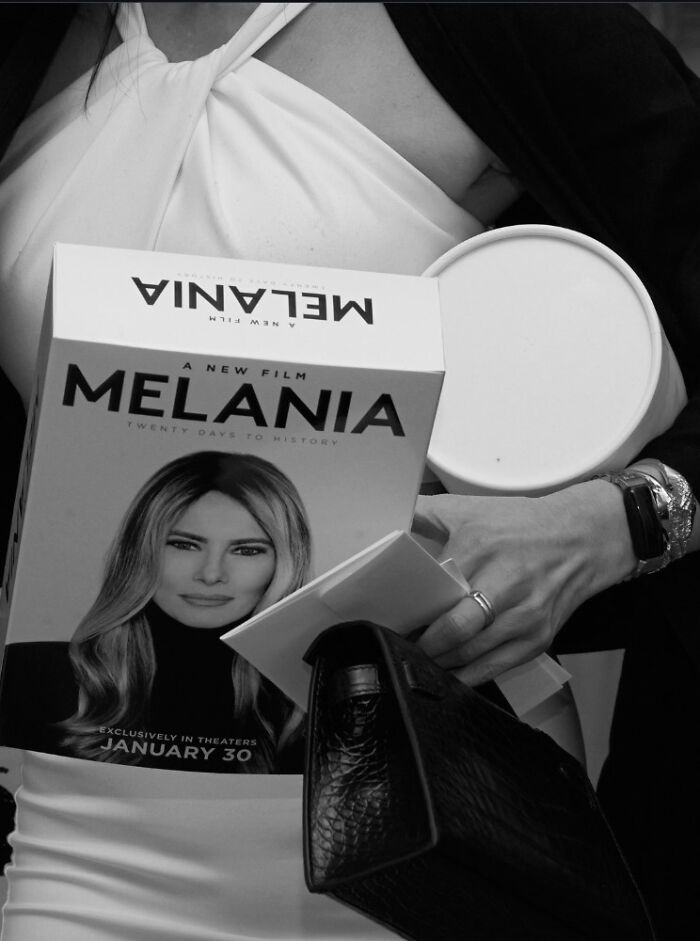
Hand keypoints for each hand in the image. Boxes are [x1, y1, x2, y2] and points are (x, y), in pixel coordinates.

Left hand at [411, 480, 634, 684]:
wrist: (581, 540)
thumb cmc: (519, 525)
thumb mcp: (468, 509)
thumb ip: (423, 513)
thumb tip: (384, 518)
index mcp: (481, 549)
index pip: (433, 590)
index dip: (408, 610)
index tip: (389, 619)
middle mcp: (505, 584)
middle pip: (453, 629)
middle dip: (421, 644)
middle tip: (399, 645)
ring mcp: (523, 616)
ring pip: (469, 654)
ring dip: (438, 662)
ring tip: (417, 658)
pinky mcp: (537, 639)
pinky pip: (493, 668)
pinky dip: (466, 675)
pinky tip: (447, 673)